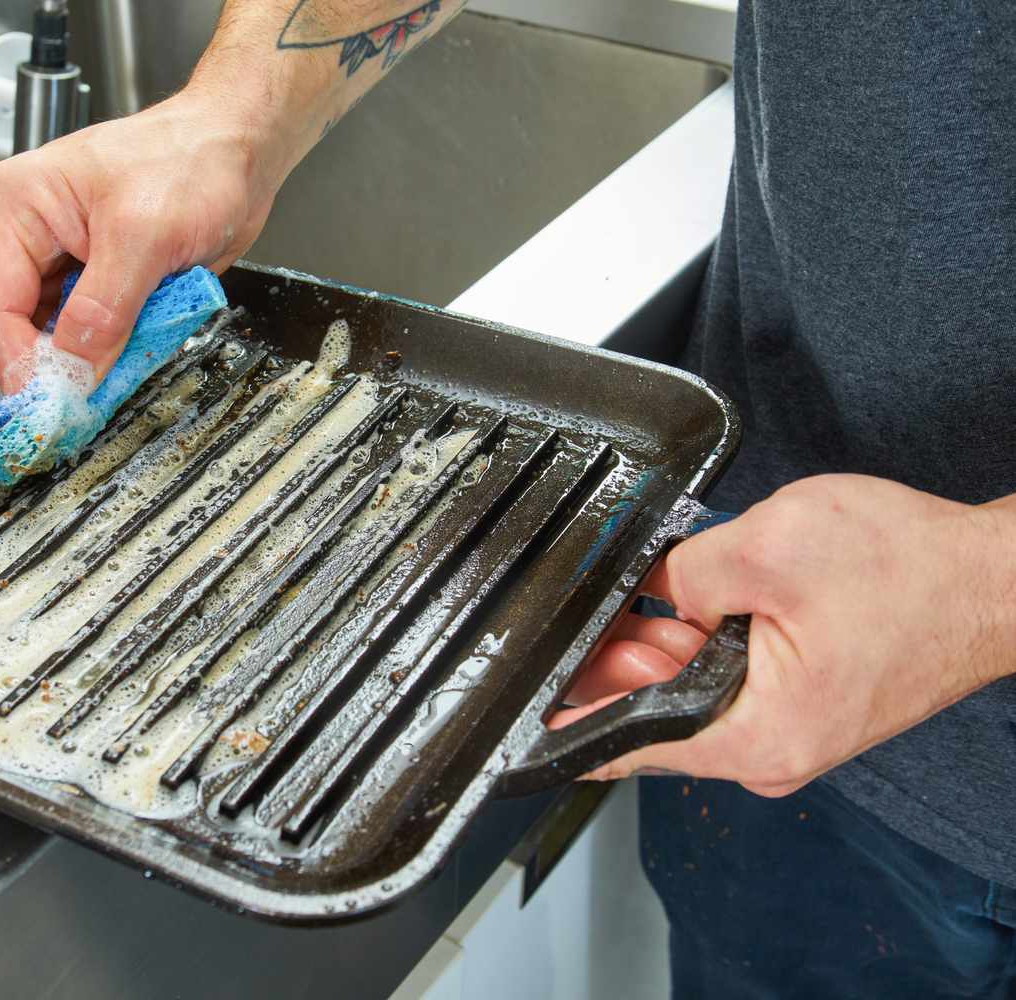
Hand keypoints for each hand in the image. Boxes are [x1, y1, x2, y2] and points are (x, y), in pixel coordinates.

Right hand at [0, 93, 276, 392]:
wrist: (235, 154)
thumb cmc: (193, 160)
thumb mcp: (147, 234)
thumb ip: (104, 308)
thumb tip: (71, 371)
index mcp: (17, 207)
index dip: (15, 362)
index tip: (50, 402)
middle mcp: (24, 238)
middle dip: (25, 365)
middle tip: (71, 394)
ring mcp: (53, 266)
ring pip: (28, 341)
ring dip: (65, 366)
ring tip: (112, 366)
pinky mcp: (85, 289)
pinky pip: (71, 342)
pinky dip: (96, 359)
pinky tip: (127, 350)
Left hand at [550, 474, 1012, 796]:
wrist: (994, 579)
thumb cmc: (909, 571)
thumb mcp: (768, 547)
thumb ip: (681, 570)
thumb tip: (649, 587)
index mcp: (752, 736)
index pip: (624, 746)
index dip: (566, 717)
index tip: (523, 704)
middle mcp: (767, 752)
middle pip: (650, 717)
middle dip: (616, 661)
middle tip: (608, 609)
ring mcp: (786, 732)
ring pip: (687, 694)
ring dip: (662, 647)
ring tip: (664, 597)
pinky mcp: (802, 704)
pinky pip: (726, 681)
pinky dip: (703, 646)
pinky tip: (703, 605)